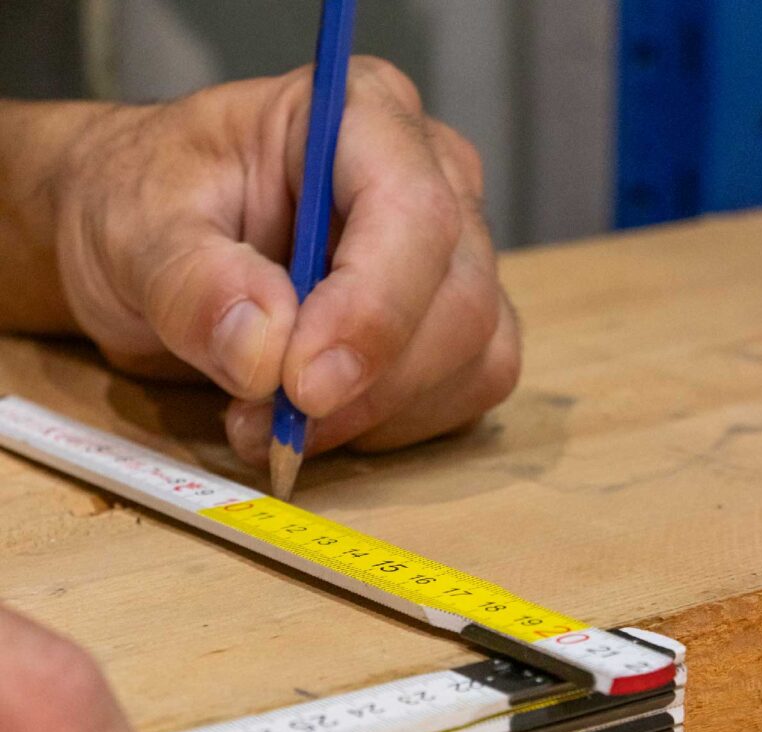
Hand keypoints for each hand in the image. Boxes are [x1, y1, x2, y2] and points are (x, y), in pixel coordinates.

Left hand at [53, 59, 519, 461]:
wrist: (155, 249)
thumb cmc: (151, 209)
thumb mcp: (137, 231)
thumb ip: (192, 284)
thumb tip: (264, 350)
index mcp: (360, 118)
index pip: (412, 211)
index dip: (370, 308)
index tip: (302, 384)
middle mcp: (430, 181)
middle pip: (458, 300)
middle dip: (366, 385)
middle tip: (261, 420)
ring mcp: (450, 260)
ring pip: (470, 358)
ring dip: (370, 417)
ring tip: (266, 421)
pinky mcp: (451, 331)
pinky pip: (464, 396)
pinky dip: (389, 430)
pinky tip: (318, 422)